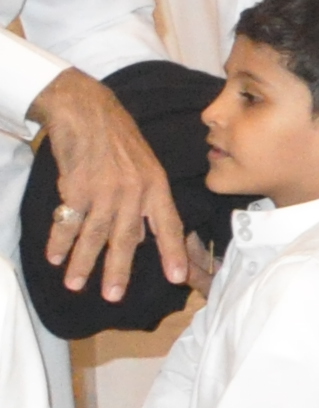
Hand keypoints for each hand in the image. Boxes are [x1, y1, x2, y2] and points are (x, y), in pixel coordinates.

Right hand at [31, 67, 187, 301]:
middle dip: (118, 270)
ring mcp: (104, 190)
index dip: (172, 252)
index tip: (176, 277)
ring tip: (75, 285)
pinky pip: (67, 221)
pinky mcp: (76, 187)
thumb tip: (143, 234)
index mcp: (156, 186)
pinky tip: (54, 257)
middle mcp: (133, 191)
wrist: (87, 111)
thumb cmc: (118, 138)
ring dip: (83, 262)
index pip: (169, 225)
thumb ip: (146, 198)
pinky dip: (59, 241)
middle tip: (114, 296)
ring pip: (94, 235)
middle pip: (126, 238)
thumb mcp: (145, 165)